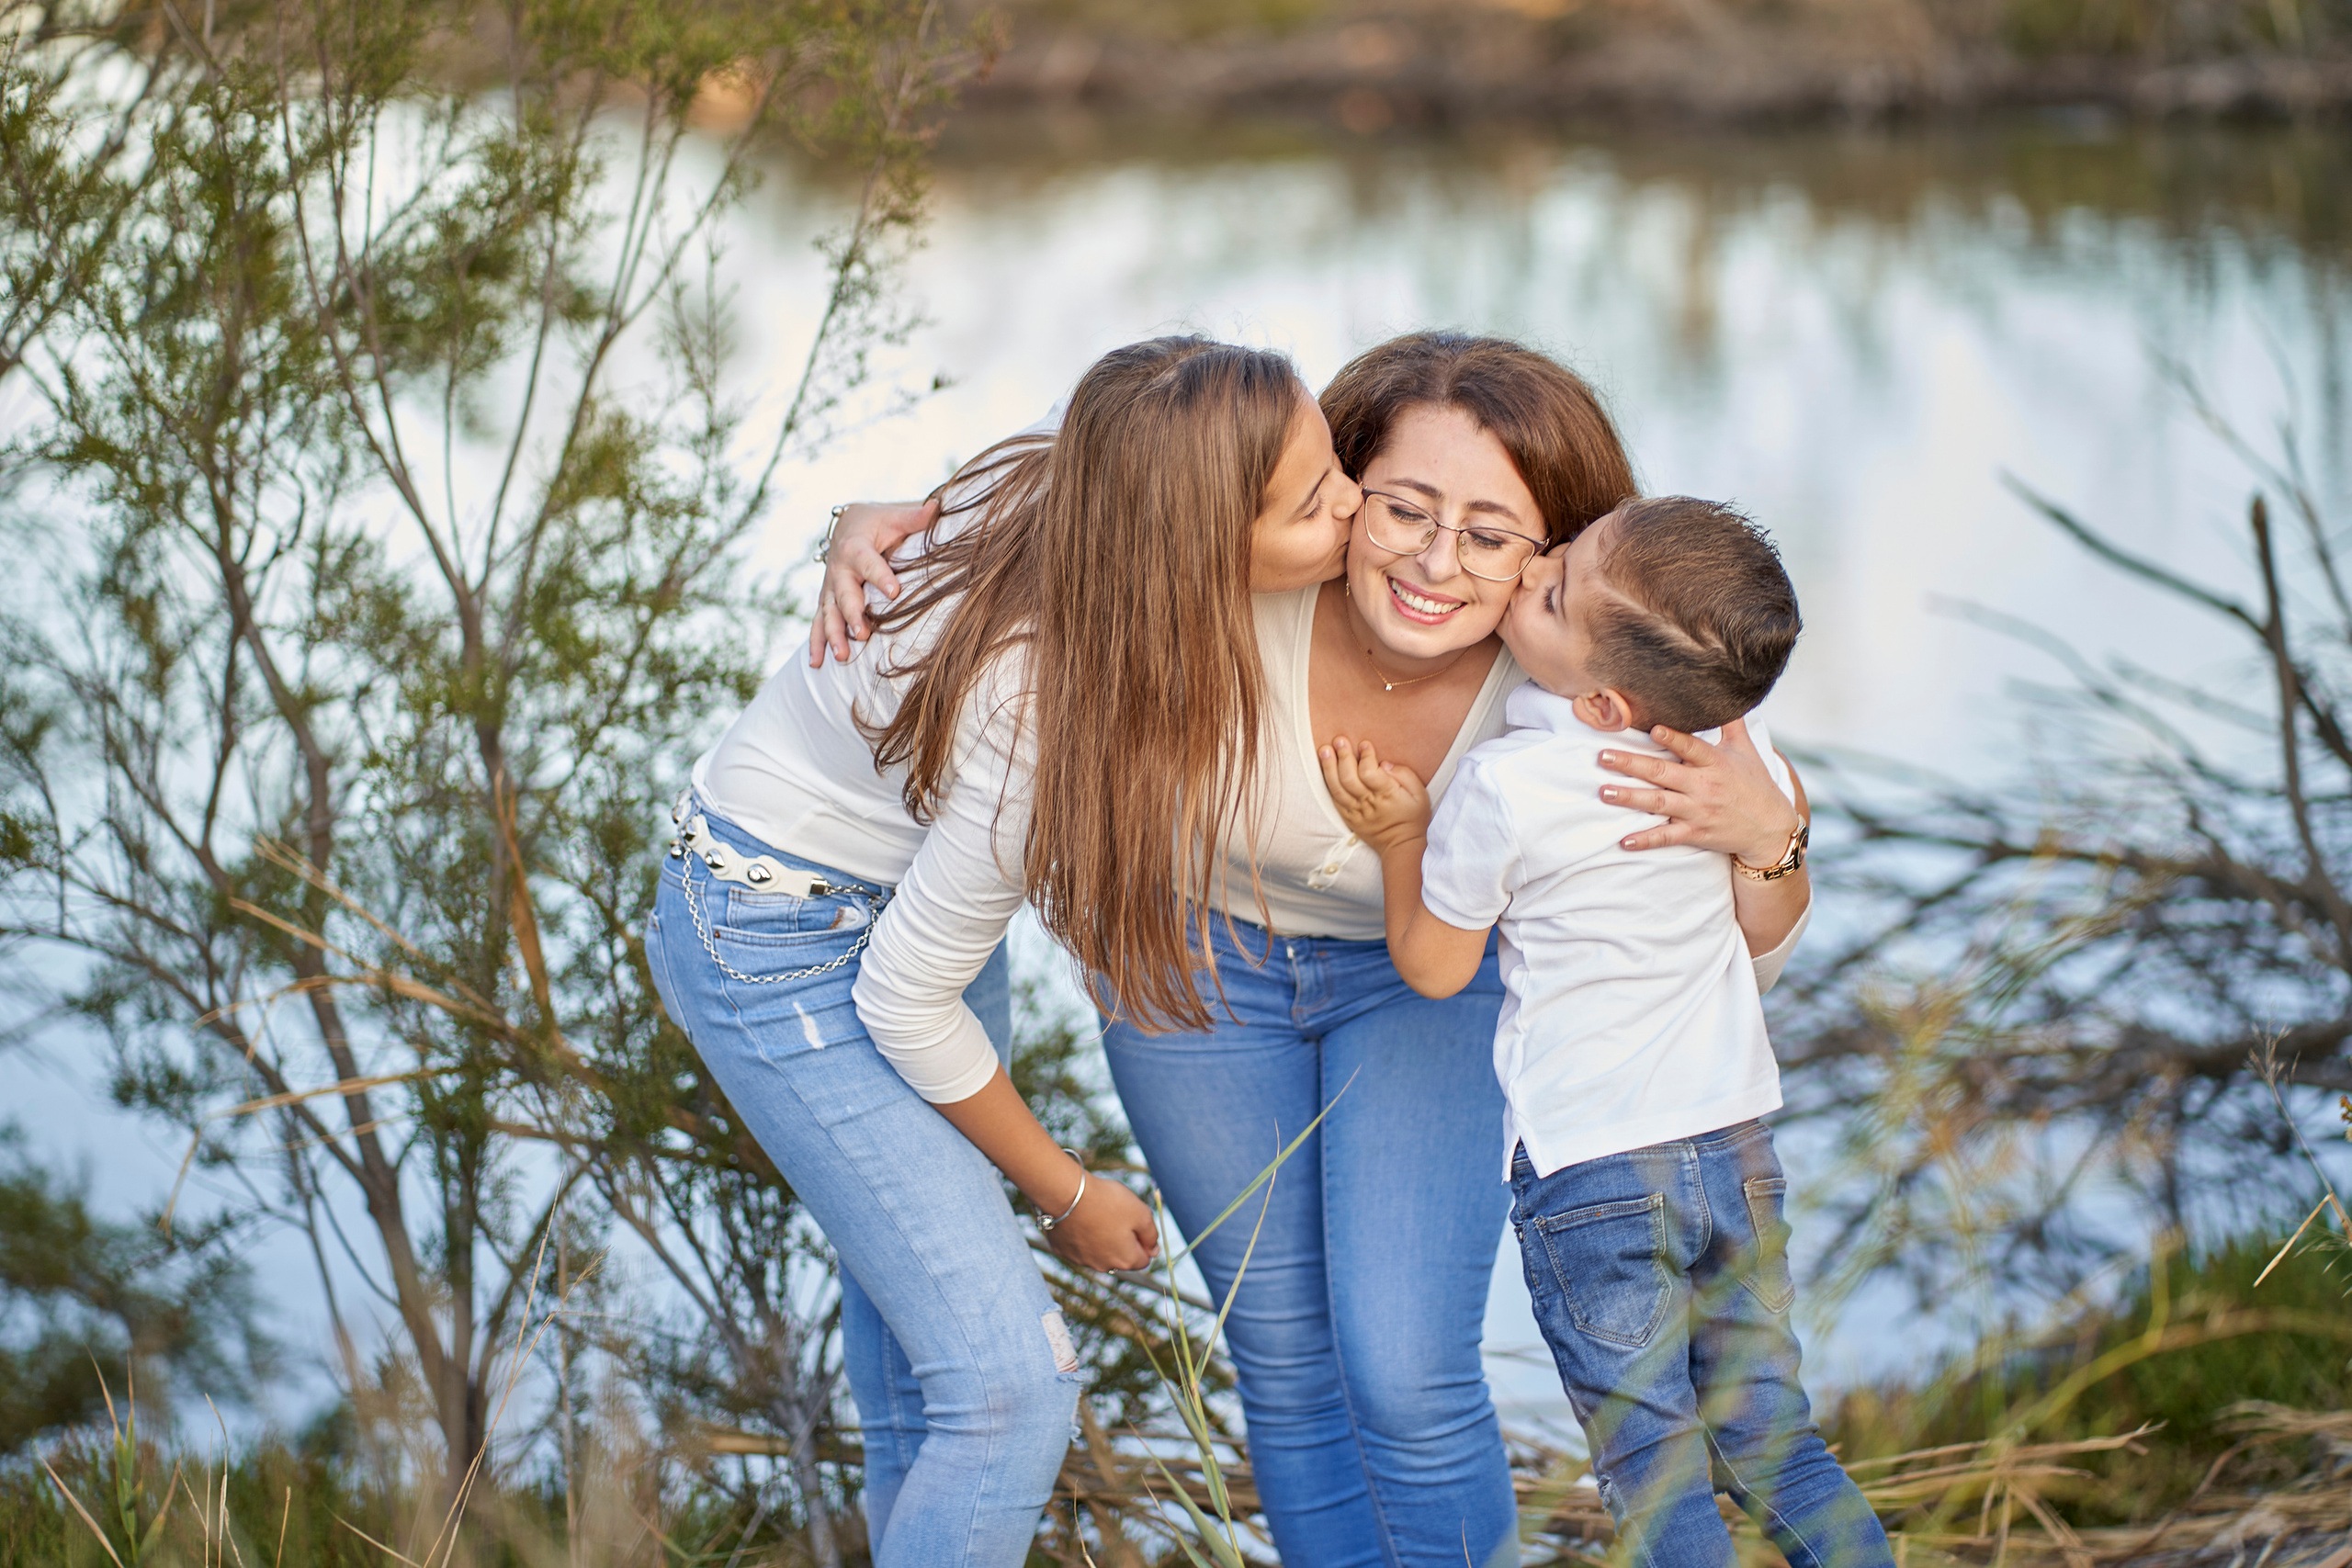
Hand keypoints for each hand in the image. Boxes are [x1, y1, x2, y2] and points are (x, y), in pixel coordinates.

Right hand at [807, 499, 937, 666]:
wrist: (848, 525)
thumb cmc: (877, 523)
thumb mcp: (894, 517)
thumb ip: (915, 517)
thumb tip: (936, 507)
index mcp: (856, 547)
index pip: (869, 562)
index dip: (880, 576)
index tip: (895, 592)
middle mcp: (839, 569)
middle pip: (844, 594)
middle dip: (852, 615)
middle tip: (863, 634)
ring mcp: (830, 587)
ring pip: (828, 612)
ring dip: (833, 635)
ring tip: (843, 656)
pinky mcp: (827, 599)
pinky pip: (818, 622)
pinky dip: (816, 643)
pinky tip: (815, 664)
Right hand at [1043, 1172, 1160, 1272]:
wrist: (1066, 1194)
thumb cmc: (1107, 1202)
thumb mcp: (1141, 1213)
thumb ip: (1151, 1234)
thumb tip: (1154, 1249)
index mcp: (1126, 1260)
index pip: (1144, 1259)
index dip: (1144, 1241)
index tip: (1137, 1222)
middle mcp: (1104, 1266)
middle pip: (1121, 1257)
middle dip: (1123, 1241)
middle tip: (1117, 1215)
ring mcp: (1081, 1260)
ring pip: (1099, 1252)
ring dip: (1102, 1239)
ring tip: (1097, 1214)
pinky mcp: (1063, 1250)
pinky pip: (1078, 1245)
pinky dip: (1082, 1235)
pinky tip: (1080, 1218)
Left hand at [1318, 736, 1430, 852]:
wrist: (1402, 846)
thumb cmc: (1413, 817)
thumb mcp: (1420, 794)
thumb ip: (1404, 775)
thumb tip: (1384, 764)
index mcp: (1387, 795)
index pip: (1370, 774)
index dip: (1365, 757)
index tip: (1364, 744)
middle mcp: (1369, 803)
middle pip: (1350, 778)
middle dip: (1343, 757)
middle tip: (1340, 740)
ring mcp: (1356, 811)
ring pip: (1337, 788)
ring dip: (1329, 768)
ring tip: (1324, 750)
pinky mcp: (1348, 817)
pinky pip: (1334, 799)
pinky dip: (1328, 783)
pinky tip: (1324, 769)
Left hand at [1597, 717, 1800, 862]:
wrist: (1771, 829)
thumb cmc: (1755, 784)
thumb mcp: (1746, 750)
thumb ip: (1731, 723)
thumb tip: (1727, 693)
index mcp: (1715, 762)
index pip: (1691, 747)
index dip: (1673, 738)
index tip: (1653, 728)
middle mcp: (1705, 786)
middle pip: (1664, 773)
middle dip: (1632, 764)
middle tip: (1603, 757)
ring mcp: (1699, 811)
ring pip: (1659, 803)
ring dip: (1630, 798)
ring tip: (1604, 792)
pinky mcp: (1696, 833)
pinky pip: (1667, 837)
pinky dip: (1646, 840)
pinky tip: (1624, 841)